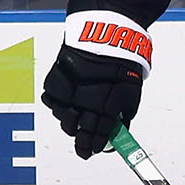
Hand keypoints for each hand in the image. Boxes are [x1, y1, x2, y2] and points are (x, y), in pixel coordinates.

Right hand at [41, 0, 150, 159]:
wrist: (108, 33)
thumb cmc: (124, 61)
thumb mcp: (132, 93)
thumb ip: (123, 114)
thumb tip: (120, 130)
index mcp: (106, 108)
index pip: (96, 136)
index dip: (92, 146)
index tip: (91, 152)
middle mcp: (85, 102)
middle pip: (76, 130)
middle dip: (79, 139)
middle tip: (82, 141)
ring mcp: (70, 90)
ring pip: (62, 116)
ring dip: (68, 121)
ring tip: (74, 119)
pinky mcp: (58, 77)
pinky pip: (51, 96)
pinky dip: (56, 101)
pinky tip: (63, 102)